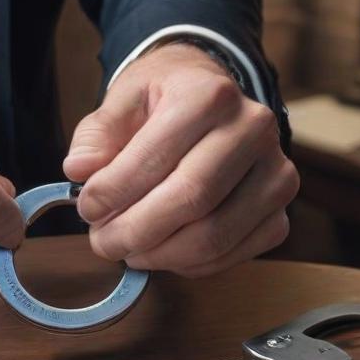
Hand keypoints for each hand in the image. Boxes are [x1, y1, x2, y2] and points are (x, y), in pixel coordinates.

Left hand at [62, 42, 298, 276]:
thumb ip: (96, 136)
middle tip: (102, 241)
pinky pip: (231, 255)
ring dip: (158, 255)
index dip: (113, 193)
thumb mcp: (122, 101)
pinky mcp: (280, 212)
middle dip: (134, 232)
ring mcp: (275, 172)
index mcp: (209, 95)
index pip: (157, 159)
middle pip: (190, 201)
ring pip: (212, 237)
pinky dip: (187, 264)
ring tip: (126, 248)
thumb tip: (79, 170)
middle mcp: (253, 129)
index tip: (86, 207)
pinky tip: (161, 250)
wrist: (212, 98)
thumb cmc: (165, 102)